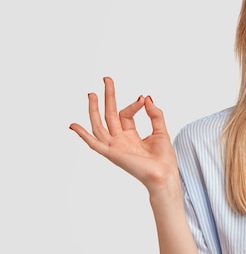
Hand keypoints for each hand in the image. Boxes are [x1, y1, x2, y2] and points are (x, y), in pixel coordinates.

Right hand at [69, 77, 179, 193]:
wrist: (164, 174)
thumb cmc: (164, 158)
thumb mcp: (161, 130)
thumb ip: (154, 114)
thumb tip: (146, 97)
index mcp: (130, 135)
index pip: (126, 114)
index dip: (133, 105)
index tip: (143, 99)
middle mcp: (120, 140)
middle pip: (109, 115)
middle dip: (108, 97)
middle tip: (106, 79)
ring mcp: (114, 146)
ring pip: (99, 125)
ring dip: (94, 110)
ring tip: (92, 93)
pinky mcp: (111, 154)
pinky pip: (94, 143)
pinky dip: (83, 135)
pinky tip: (73, 125)